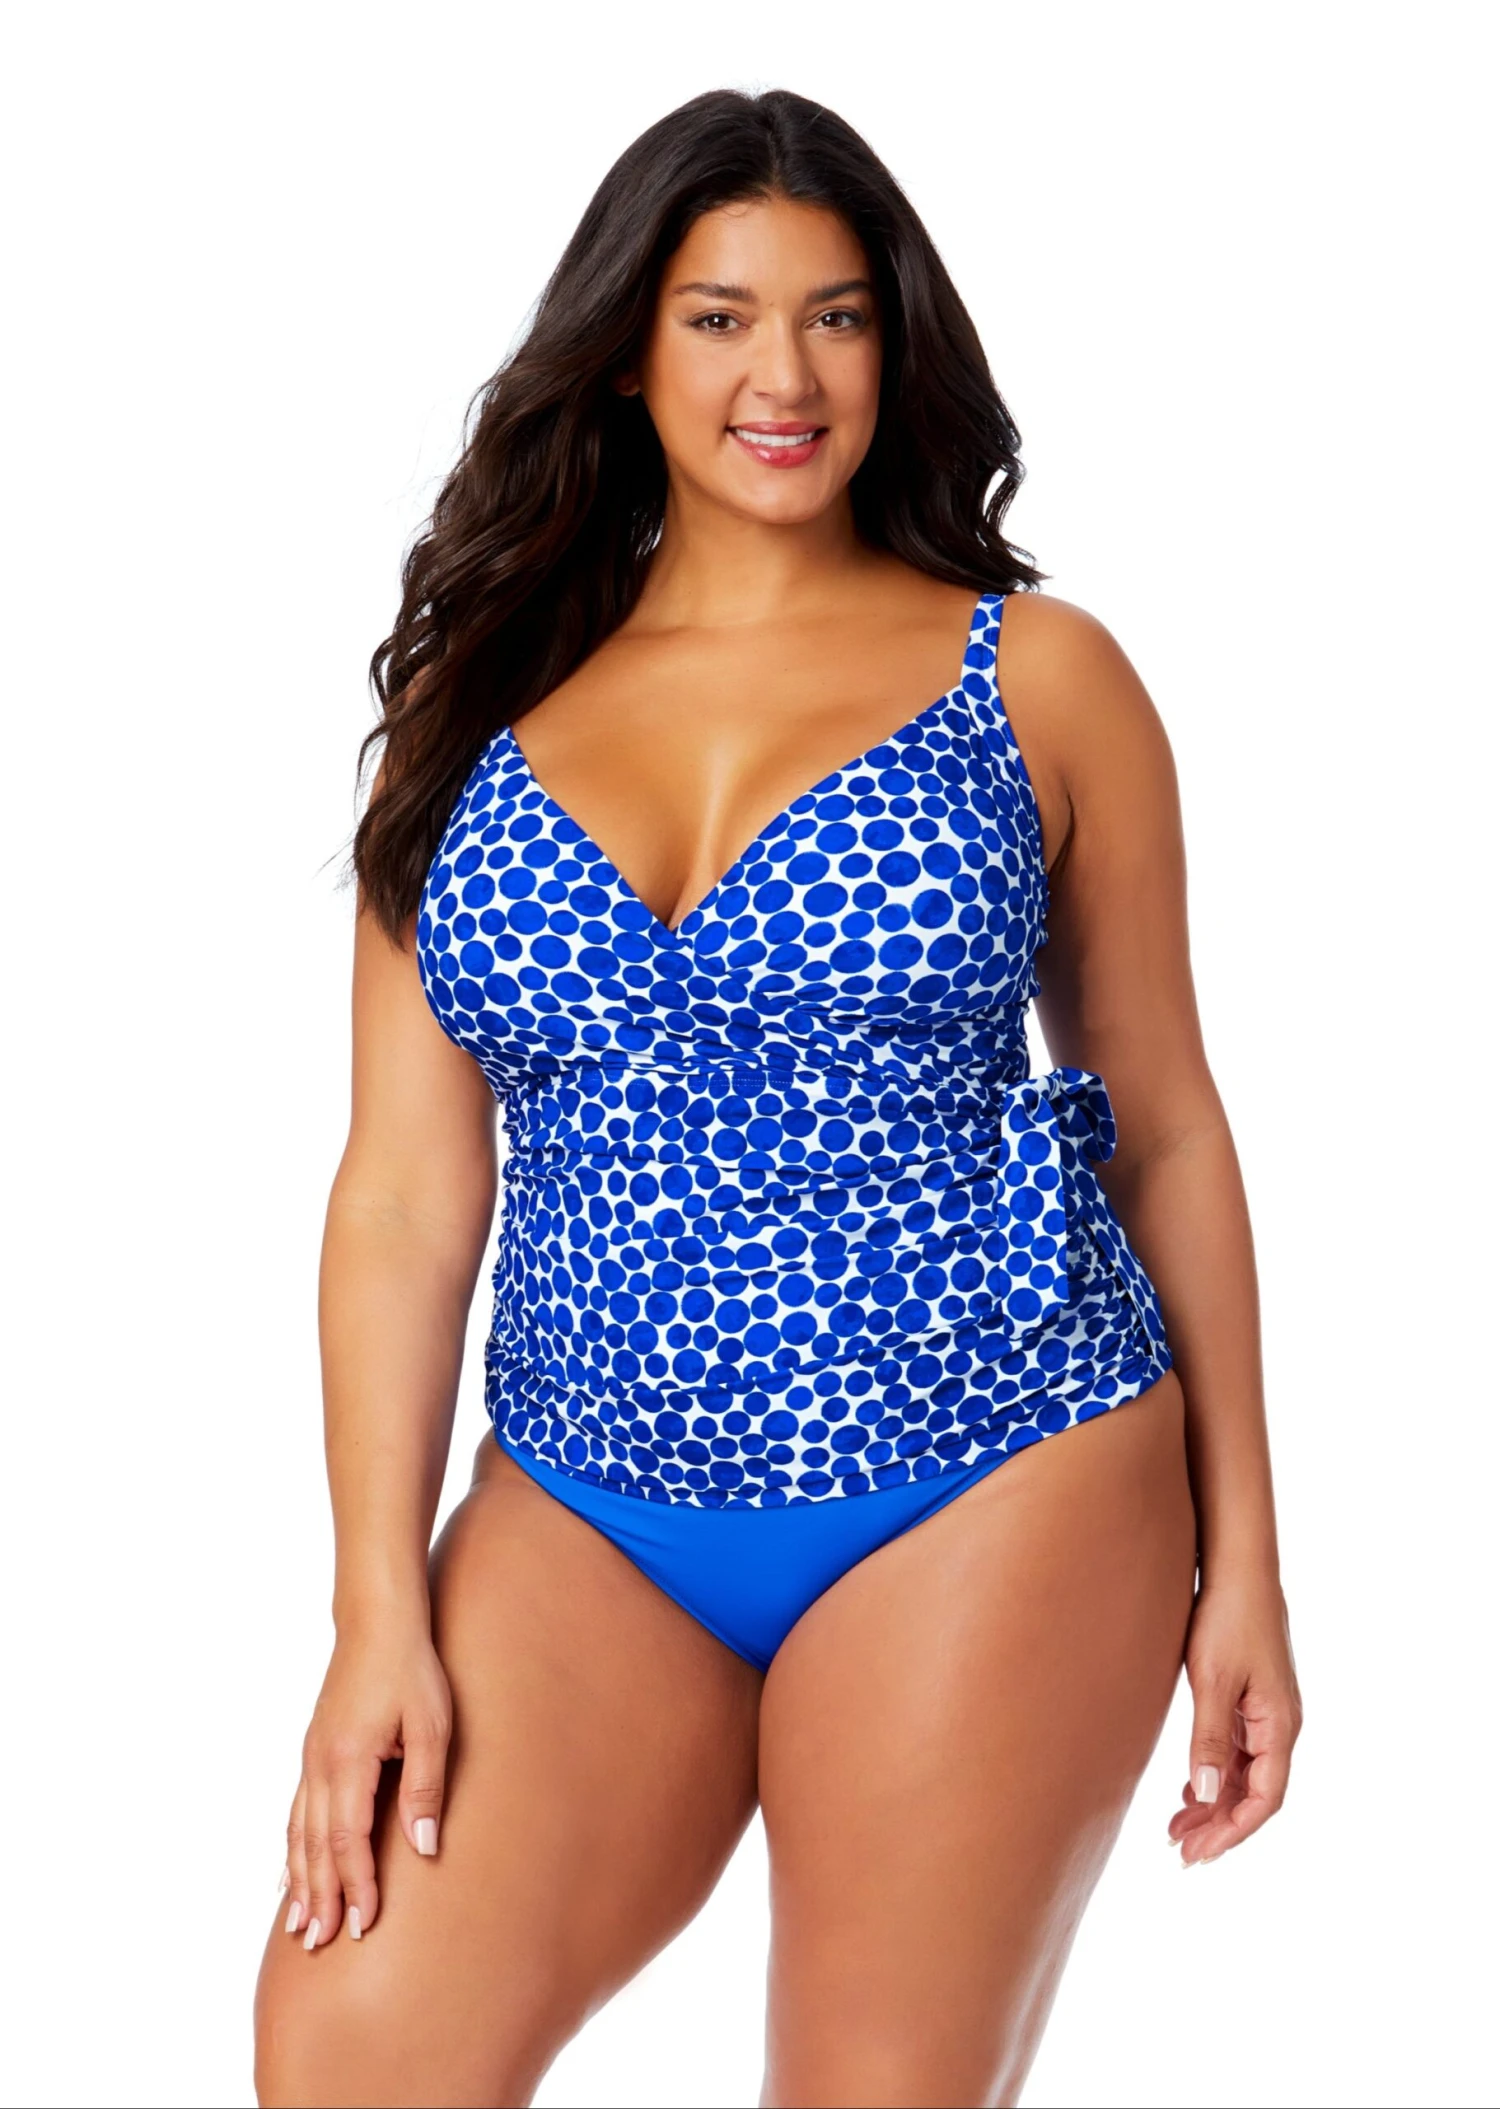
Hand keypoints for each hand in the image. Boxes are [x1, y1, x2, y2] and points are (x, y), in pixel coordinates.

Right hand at [280, 1614, 451, 1948]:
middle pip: (316, 1846)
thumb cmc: (410, 1669)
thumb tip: (423, 1847)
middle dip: (320, 1897)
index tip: (363, 1925)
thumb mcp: (431, 1726)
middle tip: (321, 1944)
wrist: (377, 1622)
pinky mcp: (314, 1751)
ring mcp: (312, 1758)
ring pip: (299, 1833)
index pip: (349, 1840)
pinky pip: (296, 1812)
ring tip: (299, 1926)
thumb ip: (425, 1787)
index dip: (356, 1886)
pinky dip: (290, 1848)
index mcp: (349, 1760)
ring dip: (299, 1881)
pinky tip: (288, 1872)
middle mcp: (320, 1765)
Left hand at [1170, 1571, 1301, 1866]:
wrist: (1237, 1566)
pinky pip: (1239, 1751)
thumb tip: (1208, 1795)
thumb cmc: (1227, 1618)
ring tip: (1176, 1829)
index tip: (1199, 1854)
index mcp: (1281, 1725)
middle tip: (1180, 1852)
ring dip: (1215, 1803)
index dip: (1233, 1831)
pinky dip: (1216, 1773)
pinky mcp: (1252, 1697)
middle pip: (1256, 1792)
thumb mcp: (1213, 1680)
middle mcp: (1281, 1724)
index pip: (1266, 1799)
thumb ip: (1210, 1739)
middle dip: (1220, 1825)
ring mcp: (1267, 1711)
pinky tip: (1189, 1789)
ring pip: (1246, 1774)